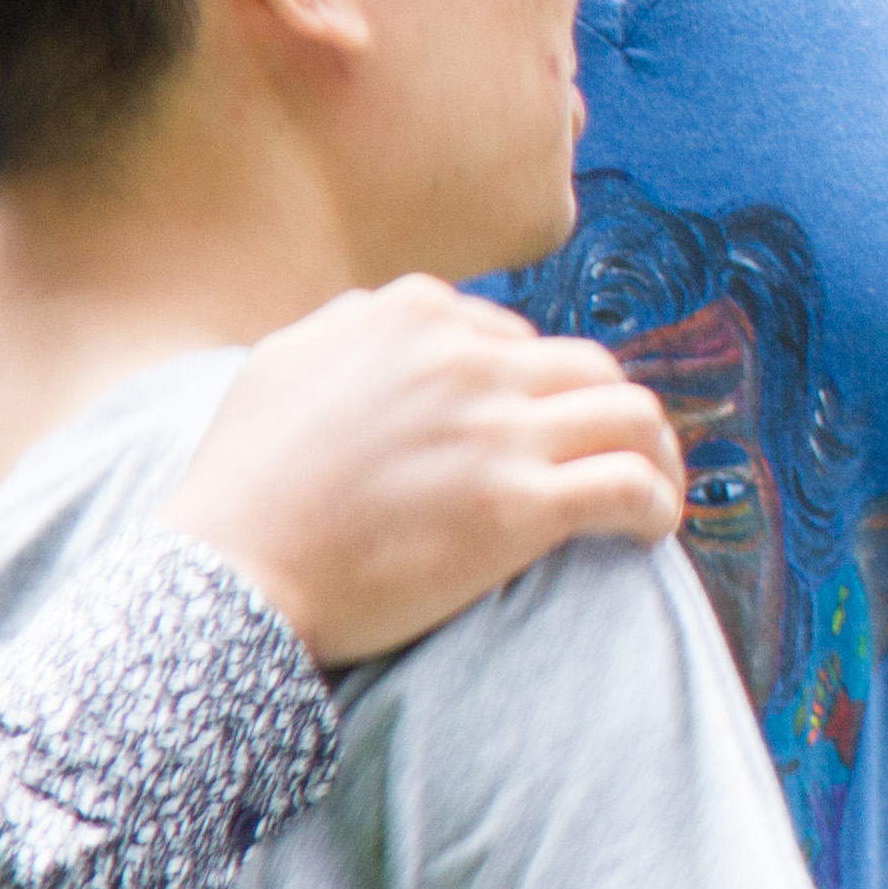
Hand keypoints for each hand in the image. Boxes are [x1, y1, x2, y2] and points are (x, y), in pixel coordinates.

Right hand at [155, 282, 683, 667]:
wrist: (229, 574)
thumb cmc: (244, 485)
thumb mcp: (284, 365)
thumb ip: (351, 327)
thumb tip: (393, 314)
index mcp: (414, 314)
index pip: (515, 336)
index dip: (533, 389)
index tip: (534, 431)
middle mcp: (464, 360)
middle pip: (587, 368)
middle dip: (608, 412)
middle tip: (616, 457)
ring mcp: (497, 431)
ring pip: (632, 415)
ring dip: (656, 451)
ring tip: (654, 487)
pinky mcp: (520, 507)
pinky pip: (631, 486)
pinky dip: (658, 504)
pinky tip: (651, 530)